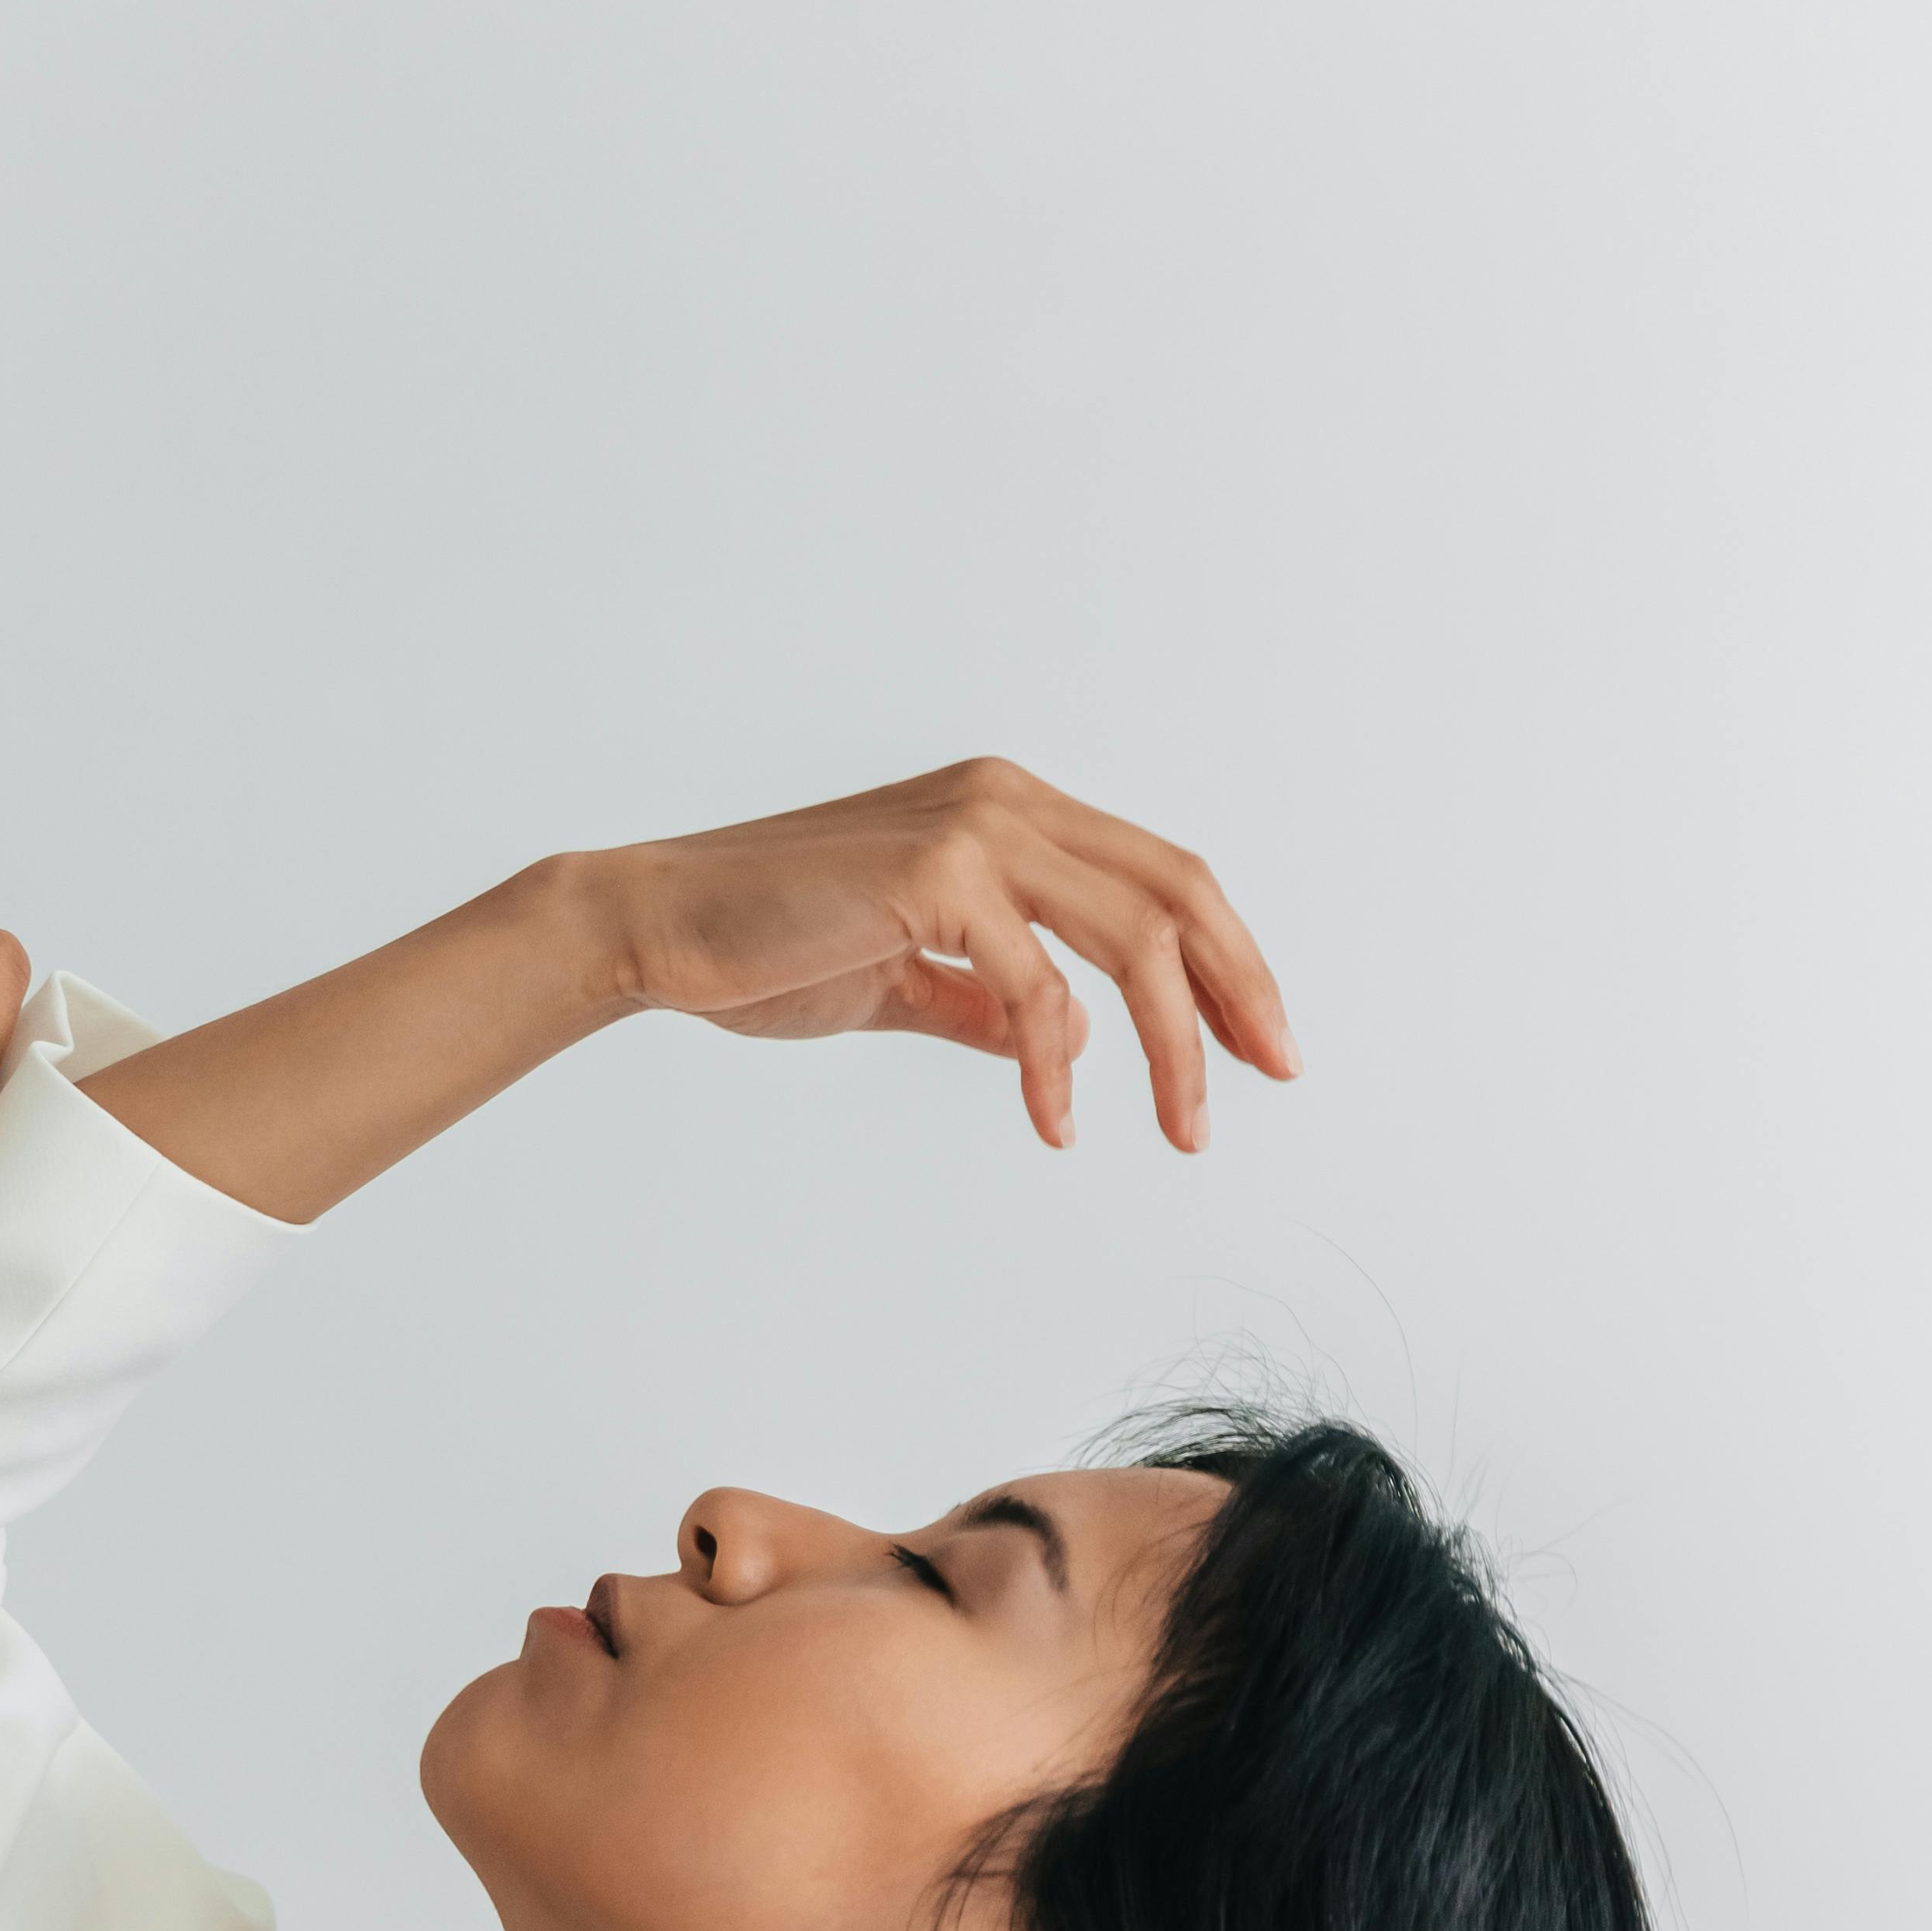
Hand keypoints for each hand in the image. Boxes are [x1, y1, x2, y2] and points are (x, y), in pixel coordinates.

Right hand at [593, 760, 1298, 1150]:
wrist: (657, 931)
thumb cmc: (766, 952)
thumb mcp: (910, 979)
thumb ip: (988, 999)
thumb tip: (1068, 1044)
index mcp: (1008, 812)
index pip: (1160, 877)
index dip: (1228, 959)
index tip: (1262, 1045)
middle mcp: (1006, 801)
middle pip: (1178, 892)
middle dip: (1239, 991)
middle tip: (1274, 1076)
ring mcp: (975, 829)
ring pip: (1133, 937)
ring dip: (1175, 1043)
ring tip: (1186, 1130)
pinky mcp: (934, 878)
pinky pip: (1037, 987)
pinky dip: (1058, 1066)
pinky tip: (1055, 1125)